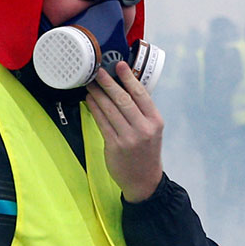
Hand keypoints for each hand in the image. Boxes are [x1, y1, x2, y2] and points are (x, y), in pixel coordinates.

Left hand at [86, 62, 163, 202]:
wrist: (144, 180)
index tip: (119, 65)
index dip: (128, 78)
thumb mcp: (153, 129)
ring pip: (110, 110)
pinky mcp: (115, 146)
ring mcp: (128, 138)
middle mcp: (143, 128)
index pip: (141, 94)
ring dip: (98, 94)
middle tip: (98, 71)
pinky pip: (102, 123)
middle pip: (123, 100)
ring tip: (91, 84)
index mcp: (155, 121)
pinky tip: (89, 100)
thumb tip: (124, 86)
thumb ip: (142, 111)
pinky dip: (94, 109)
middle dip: (109, 83)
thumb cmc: (146, 151)